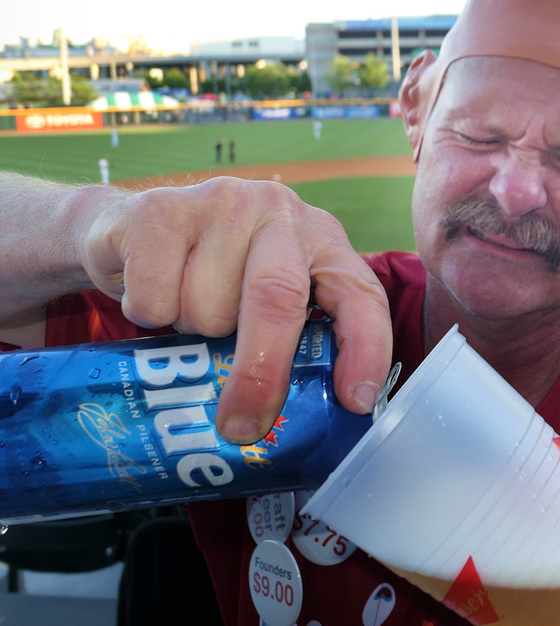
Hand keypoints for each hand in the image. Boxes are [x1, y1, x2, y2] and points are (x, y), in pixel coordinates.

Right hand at [80, 177, 392, 443]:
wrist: (124, 229)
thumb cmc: (209, 276)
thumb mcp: (262, 298)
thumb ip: (288, 338)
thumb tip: (293, 428)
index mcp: (320, 238)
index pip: (359, 294)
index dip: (366, 348)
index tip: (355, 401)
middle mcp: (279, 212)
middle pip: (278, 298)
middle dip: (262, 371)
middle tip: (243, 425)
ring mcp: (220, 202)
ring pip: (208, 306)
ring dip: (191, 334)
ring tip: (186, 312)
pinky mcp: (160, 210)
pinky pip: (155, 298)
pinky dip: (146, 315)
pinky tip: (150, 292)